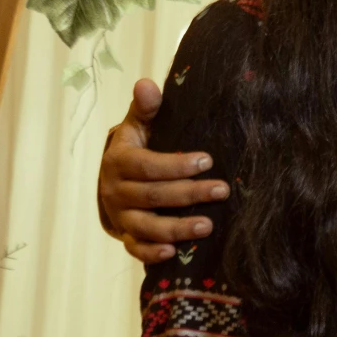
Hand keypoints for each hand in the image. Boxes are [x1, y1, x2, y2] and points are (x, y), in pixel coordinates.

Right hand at [100, 79, 223, 262]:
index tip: (207, 160)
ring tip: (207, 225)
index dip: (176, 164)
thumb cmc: (137, 148)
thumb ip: (146, 108)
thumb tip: (146, 83)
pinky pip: (135, 248)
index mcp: (119, 160)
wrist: (115, 179)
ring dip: (176, 228)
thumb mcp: (138, 126)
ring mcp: (121, 216)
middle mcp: (115, 191)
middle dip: (188, 194)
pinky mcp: (127, 235)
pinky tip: (173, 253)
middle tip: (222, 190)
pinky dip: (151, 253)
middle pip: (151, 196)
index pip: (146, 165)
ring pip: (145, 226)